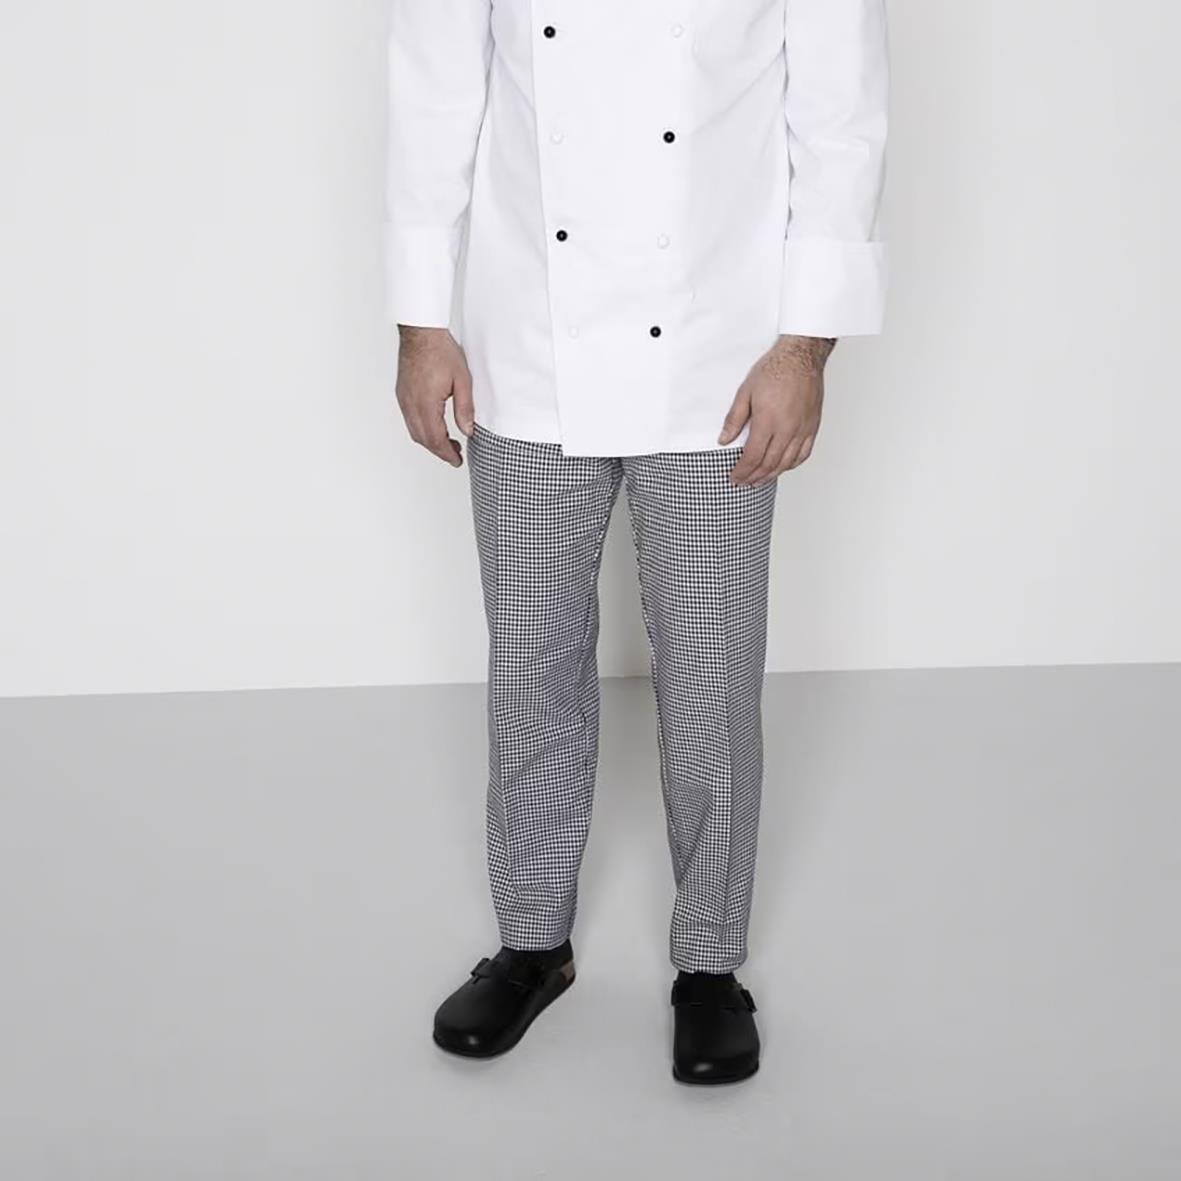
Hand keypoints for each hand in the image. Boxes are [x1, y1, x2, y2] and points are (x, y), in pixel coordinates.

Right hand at [395, 325, 474, 466]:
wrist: (421, 332)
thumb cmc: (440, 351)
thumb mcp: (463, 381)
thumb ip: (465, 409)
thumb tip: (468, 431)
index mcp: (426, 403)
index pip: (435, 439)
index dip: (447, 454)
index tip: (457, 461)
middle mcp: (410, 404)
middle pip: (423, 439)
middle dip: (439, 451)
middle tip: (456, 455)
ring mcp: (403, 399)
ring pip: (414, 431)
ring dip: (430, 441)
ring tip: (448, 442)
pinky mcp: (402, 393)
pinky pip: (409, 419)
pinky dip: (422, 429)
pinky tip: (435, 426)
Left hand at [719, 335, 835, 486]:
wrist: (801, 356)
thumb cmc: (774, 369)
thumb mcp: (745, 392)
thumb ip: (734, 419)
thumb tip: (724, 440)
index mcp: (768, 421)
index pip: (752, 457)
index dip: (741, 471)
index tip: (734, 477)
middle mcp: (787, 429)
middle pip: (769, 464)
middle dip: (753, 477)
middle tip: (743, 483)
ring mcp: (802, 429)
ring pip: (786, 463)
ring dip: (771, 475)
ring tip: (759, 481)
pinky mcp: (812, 426)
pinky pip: (804, 454)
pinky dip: (791, 465)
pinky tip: (783, 468)